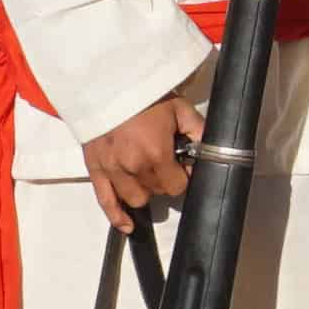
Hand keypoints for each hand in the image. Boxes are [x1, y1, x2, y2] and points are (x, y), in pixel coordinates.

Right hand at [78, 89, 196, 227]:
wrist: (108, 84)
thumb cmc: (144, 96)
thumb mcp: (179, 108)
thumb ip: (199, 132)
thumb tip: (213, 151)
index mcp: (156, 154)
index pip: (177, 187)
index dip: (183, 177)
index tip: (181, 166)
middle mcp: (133, 167)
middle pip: (158, 192)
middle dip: (164, 180)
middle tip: (163, 162)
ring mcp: (112, 170)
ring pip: (136, 199)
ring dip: (144, 190)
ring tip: (146, 173)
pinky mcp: (95, 169)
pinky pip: (105, 202)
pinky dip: (116, 216)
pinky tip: (127, 224)